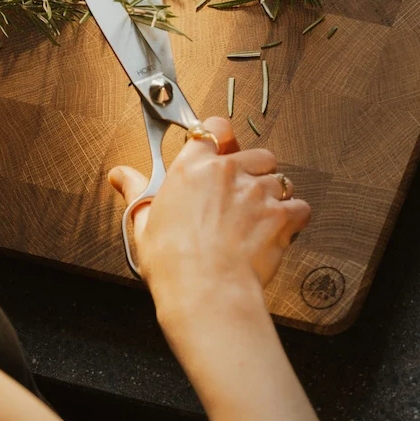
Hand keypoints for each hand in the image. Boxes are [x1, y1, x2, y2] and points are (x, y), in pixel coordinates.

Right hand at [108, 115, 309, 312]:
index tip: (220, 148)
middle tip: (241, 195)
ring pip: (280, 179)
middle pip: (256, 154)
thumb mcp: (144, 223)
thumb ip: (137, 191)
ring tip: (258, 219)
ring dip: (273, 196)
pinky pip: (299, 207)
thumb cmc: (173, 263)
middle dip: (254, 171)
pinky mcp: (280, 215)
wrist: (206, 292)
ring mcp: (257, 192)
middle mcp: (227, 172)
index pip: (214, 128)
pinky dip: (293, 219)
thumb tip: (120, 175)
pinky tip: (278, 233)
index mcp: (192, 169)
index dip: (221, 137)